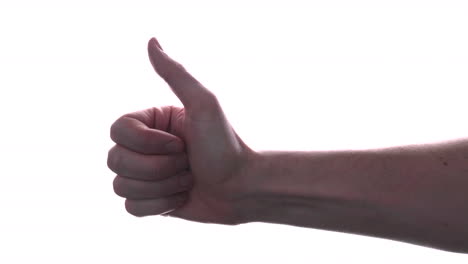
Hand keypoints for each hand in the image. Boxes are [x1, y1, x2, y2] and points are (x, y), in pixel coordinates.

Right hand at [107, 37, 253, 224]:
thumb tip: (151, 41)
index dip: (147, 143)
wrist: (242, 188)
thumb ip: (175, 74)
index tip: (181, 144)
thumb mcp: (204, 104)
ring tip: (188, 180)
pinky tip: (181, 197)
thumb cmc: (225, 146)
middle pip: (115, 160)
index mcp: (151, 123)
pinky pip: (131, 208)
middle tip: (188, 163)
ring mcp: (145, 175)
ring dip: (162, 187)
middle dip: (158, 168)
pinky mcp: (150, 200)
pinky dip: (159, 206)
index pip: (116, 131)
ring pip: (121, 186)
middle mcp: (144, 147)